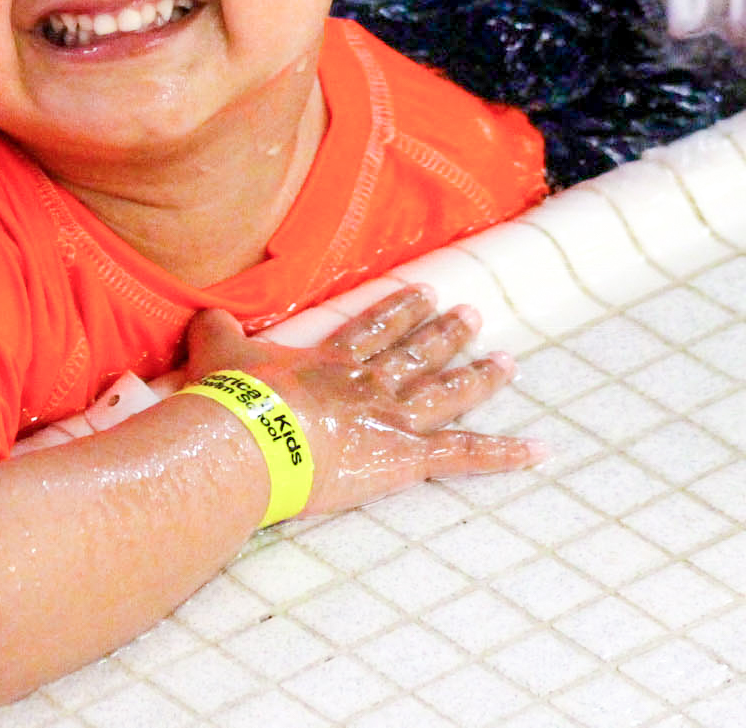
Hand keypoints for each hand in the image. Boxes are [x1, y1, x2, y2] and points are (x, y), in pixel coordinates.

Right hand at [182, 285, 540, 515]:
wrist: (247, 435)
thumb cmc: (230, 399)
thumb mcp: (215, 350)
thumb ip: (215, 329)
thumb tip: (205, 314)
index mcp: (329, 360)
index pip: (374, 328)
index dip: (400, 309)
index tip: (425, 290)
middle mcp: (367, 382)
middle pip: (417, 352)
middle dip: (447, 334)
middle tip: (473, 314)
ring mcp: (390, 416)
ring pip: (447, 393)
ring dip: (479, 378)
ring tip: (508, 364)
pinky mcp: (405, 455)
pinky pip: (464, 455)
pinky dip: (504, 454)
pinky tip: (539, 451)